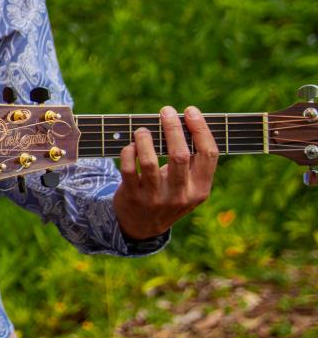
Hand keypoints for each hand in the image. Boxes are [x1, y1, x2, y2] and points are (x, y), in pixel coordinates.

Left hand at [112, 106, 217, 239]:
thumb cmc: (169, 194)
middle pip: (180, 155)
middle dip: (173, 129)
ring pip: (150, 162)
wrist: (142, 226)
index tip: (190, 111)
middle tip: (166, 111)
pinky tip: (131, 145)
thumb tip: (188, 121)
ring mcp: (155, 197)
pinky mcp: (132, 197)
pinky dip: (129, 152)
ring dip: (145, 140)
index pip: (209, 155)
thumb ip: (192, 162)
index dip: (201, 130)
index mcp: (201, 189)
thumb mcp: (188, 185)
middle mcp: (180, 195)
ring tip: (142, 130)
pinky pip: (129, 169)